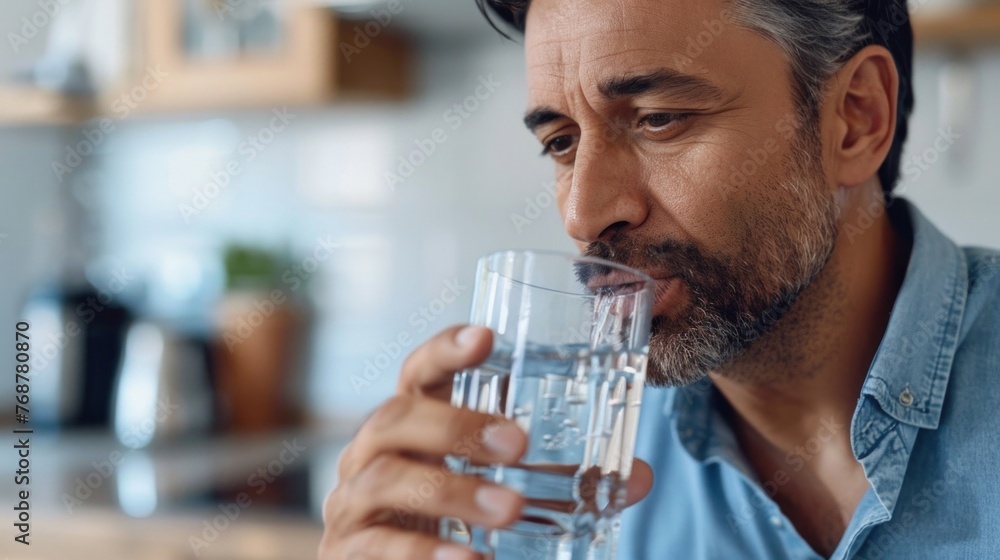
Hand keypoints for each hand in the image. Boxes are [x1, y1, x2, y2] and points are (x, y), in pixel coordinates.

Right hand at [318, 325, 653, 558]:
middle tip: (519, 443)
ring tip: (510, 509)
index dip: (445, 349)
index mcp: (411, 424)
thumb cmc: (449, 518)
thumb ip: (563, 480)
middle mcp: (372, 453)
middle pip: (395, 417)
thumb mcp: (500, 487)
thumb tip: (642, 476)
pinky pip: (379, 548)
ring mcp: (352, 503)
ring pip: (386, 480)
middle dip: (456, 425)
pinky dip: (425, 555)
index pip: (418, 372)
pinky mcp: (349, 552)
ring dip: (452, 492)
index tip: (488, 335)